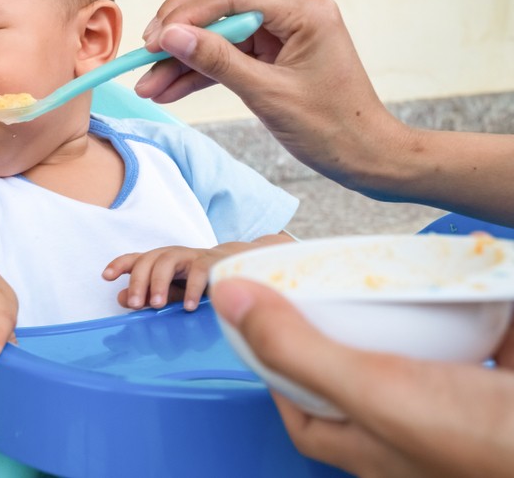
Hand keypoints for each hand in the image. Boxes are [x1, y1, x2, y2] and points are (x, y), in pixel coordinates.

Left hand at [103, 236, 285, 311]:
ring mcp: (194, 256)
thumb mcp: (174, 292)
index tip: (106, 276)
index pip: (137, 258)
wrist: (244, 269)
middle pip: (148, 259)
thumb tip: (120, 299)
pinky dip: (192, 289)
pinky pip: (200, 272)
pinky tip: (188, 307)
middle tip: (133, 303)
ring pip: (168, 261)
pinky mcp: (214, 263)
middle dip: (138, 281)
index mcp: (163, 262)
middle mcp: (175, 255)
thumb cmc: (203, 283)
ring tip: (156, 305)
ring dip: (158, 283)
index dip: (120, 264)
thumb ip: (149, 295)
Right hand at [134, 0, 405, 191]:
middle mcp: (294, 12)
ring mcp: (283, 33)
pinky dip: (199, 71)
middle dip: (180, 27)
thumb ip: (217, 61)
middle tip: (146, 53)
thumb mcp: (268, 96)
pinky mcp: (274, 54)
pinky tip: (169, 89)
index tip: (154, 40)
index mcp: (304, 12)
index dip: (187, 12)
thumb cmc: (332, 129)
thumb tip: (171, 36)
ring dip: (183, 56)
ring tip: (149, 84)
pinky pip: (228, 53)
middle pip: (220, 0)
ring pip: (219, 31)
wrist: (366, 156)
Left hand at [212, 278, 513, 476]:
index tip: (266, 312)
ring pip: (417, 349)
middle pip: (356, 371)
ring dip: (403, 309)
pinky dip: (472, 303)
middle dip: (338, 324)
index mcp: (370, 447)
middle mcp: (412, 433)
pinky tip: (466, 272)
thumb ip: (298, 348)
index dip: (274, 363)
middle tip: (320, 278)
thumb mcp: (375, 391)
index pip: (299, 409)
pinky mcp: (505, 380)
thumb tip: (229, 297)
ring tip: (379, 269)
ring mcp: (462, 408)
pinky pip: (479, 334)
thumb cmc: (485, 444)